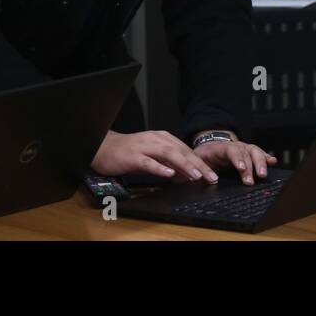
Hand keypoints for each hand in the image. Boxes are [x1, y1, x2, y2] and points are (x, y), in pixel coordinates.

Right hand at [91, 130, 214, 182]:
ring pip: (168, 154)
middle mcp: (155, 139)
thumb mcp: (152, 156)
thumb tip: (186, 174)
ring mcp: (144, 147)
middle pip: (181, 151)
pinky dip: (160, 168)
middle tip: (211, 176)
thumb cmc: (128, 152)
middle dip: (198, 164)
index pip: (186, 150)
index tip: (212, 174)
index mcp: (162, 138)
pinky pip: (148, 162)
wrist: (103, 147)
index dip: (200, 162)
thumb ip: (169, 163)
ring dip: (184, 165)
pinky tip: (169, 174)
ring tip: (196, 175)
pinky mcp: (132, 156)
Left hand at [192, 133, 277, 185]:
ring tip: (263, 174)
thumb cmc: (203, 156)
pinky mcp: (248, 152)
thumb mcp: (196, 161)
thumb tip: (202, 178)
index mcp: (220, 147)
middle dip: (250, 166)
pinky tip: (272, 161)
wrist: (209, 146)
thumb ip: (199, 168)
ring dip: (260, 162)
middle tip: (251, 180)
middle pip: (245, 153)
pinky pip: (259, 153)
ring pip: (254, 151)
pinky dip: (266, 157)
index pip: (230, 151)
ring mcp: (243, 148)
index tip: (241, 169)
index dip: (237, 159)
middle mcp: (234, 146)